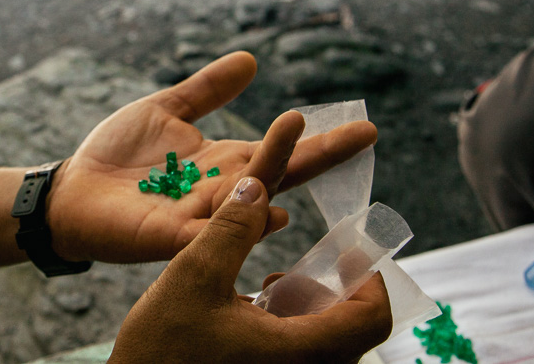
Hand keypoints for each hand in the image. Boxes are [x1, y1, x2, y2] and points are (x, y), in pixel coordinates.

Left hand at [47, 51, 376, 262]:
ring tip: (297, 136)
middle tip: (361, 134)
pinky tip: (268, 213)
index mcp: (224, 164)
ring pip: (249, 202)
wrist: (73, 189)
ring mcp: (199, 219)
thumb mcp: (165, 110)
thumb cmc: (118, 154)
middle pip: (277, 175)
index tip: (366, 126)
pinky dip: (239, 226)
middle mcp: (222, 194)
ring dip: (274, 173)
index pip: (281, 151)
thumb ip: (206, 91)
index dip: (321, 139)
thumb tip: (250, 59)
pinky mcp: (169, 239)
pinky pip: (212, 236)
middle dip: (316, 155)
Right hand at [109, 177, 392, 363]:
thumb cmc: (162, 349)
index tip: (345, 253)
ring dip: (306, 311)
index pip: (371, 318)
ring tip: (263, 289)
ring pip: (327, 346)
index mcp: (297, 352)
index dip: (368, 278)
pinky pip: (302, 358)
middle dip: (328, 292)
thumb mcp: (194, 275)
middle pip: (352, 332)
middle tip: (293, 270)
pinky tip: (248, 315)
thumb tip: (256, 186)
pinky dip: (289, 331)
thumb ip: (231, 229)